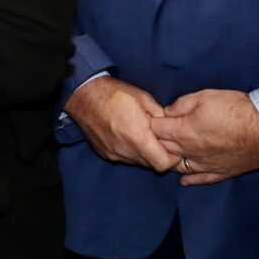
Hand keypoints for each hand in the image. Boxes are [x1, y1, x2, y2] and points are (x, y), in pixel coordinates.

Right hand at [63, 75, 180, 172]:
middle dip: (159, 155)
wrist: (84, 94)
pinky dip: (131, 151)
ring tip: (142, 135)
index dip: (173, 159)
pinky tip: (127, 136)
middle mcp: (125, 150)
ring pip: (138, 162)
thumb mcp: (145, 99)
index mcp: (137, 136)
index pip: (163, 164)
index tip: (174, 148)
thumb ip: (162, 118)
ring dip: (144, 153)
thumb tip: (173, 130)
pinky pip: (125, 158)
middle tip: (160, 139)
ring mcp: (113, 153)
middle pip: (151, 165)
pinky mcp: (105, 153)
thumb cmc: (115, 94)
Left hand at [148, 89, 258, 185]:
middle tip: (156, 133)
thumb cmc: (236, 109)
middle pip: (163, 148)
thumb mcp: (205, 96)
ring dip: (170, 158)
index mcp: (183, 131)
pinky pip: (200, 179)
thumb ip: (181, 104)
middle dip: (156, 140)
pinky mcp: (221, 172)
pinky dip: (190, 179)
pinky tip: (184, 179)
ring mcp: (205, 164)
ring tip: (167, 152)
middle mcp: (190, 151)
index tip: (152, 117)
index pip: (154, 130)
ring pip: (177, 165)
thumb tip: (167, 112)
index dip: (151, 121)